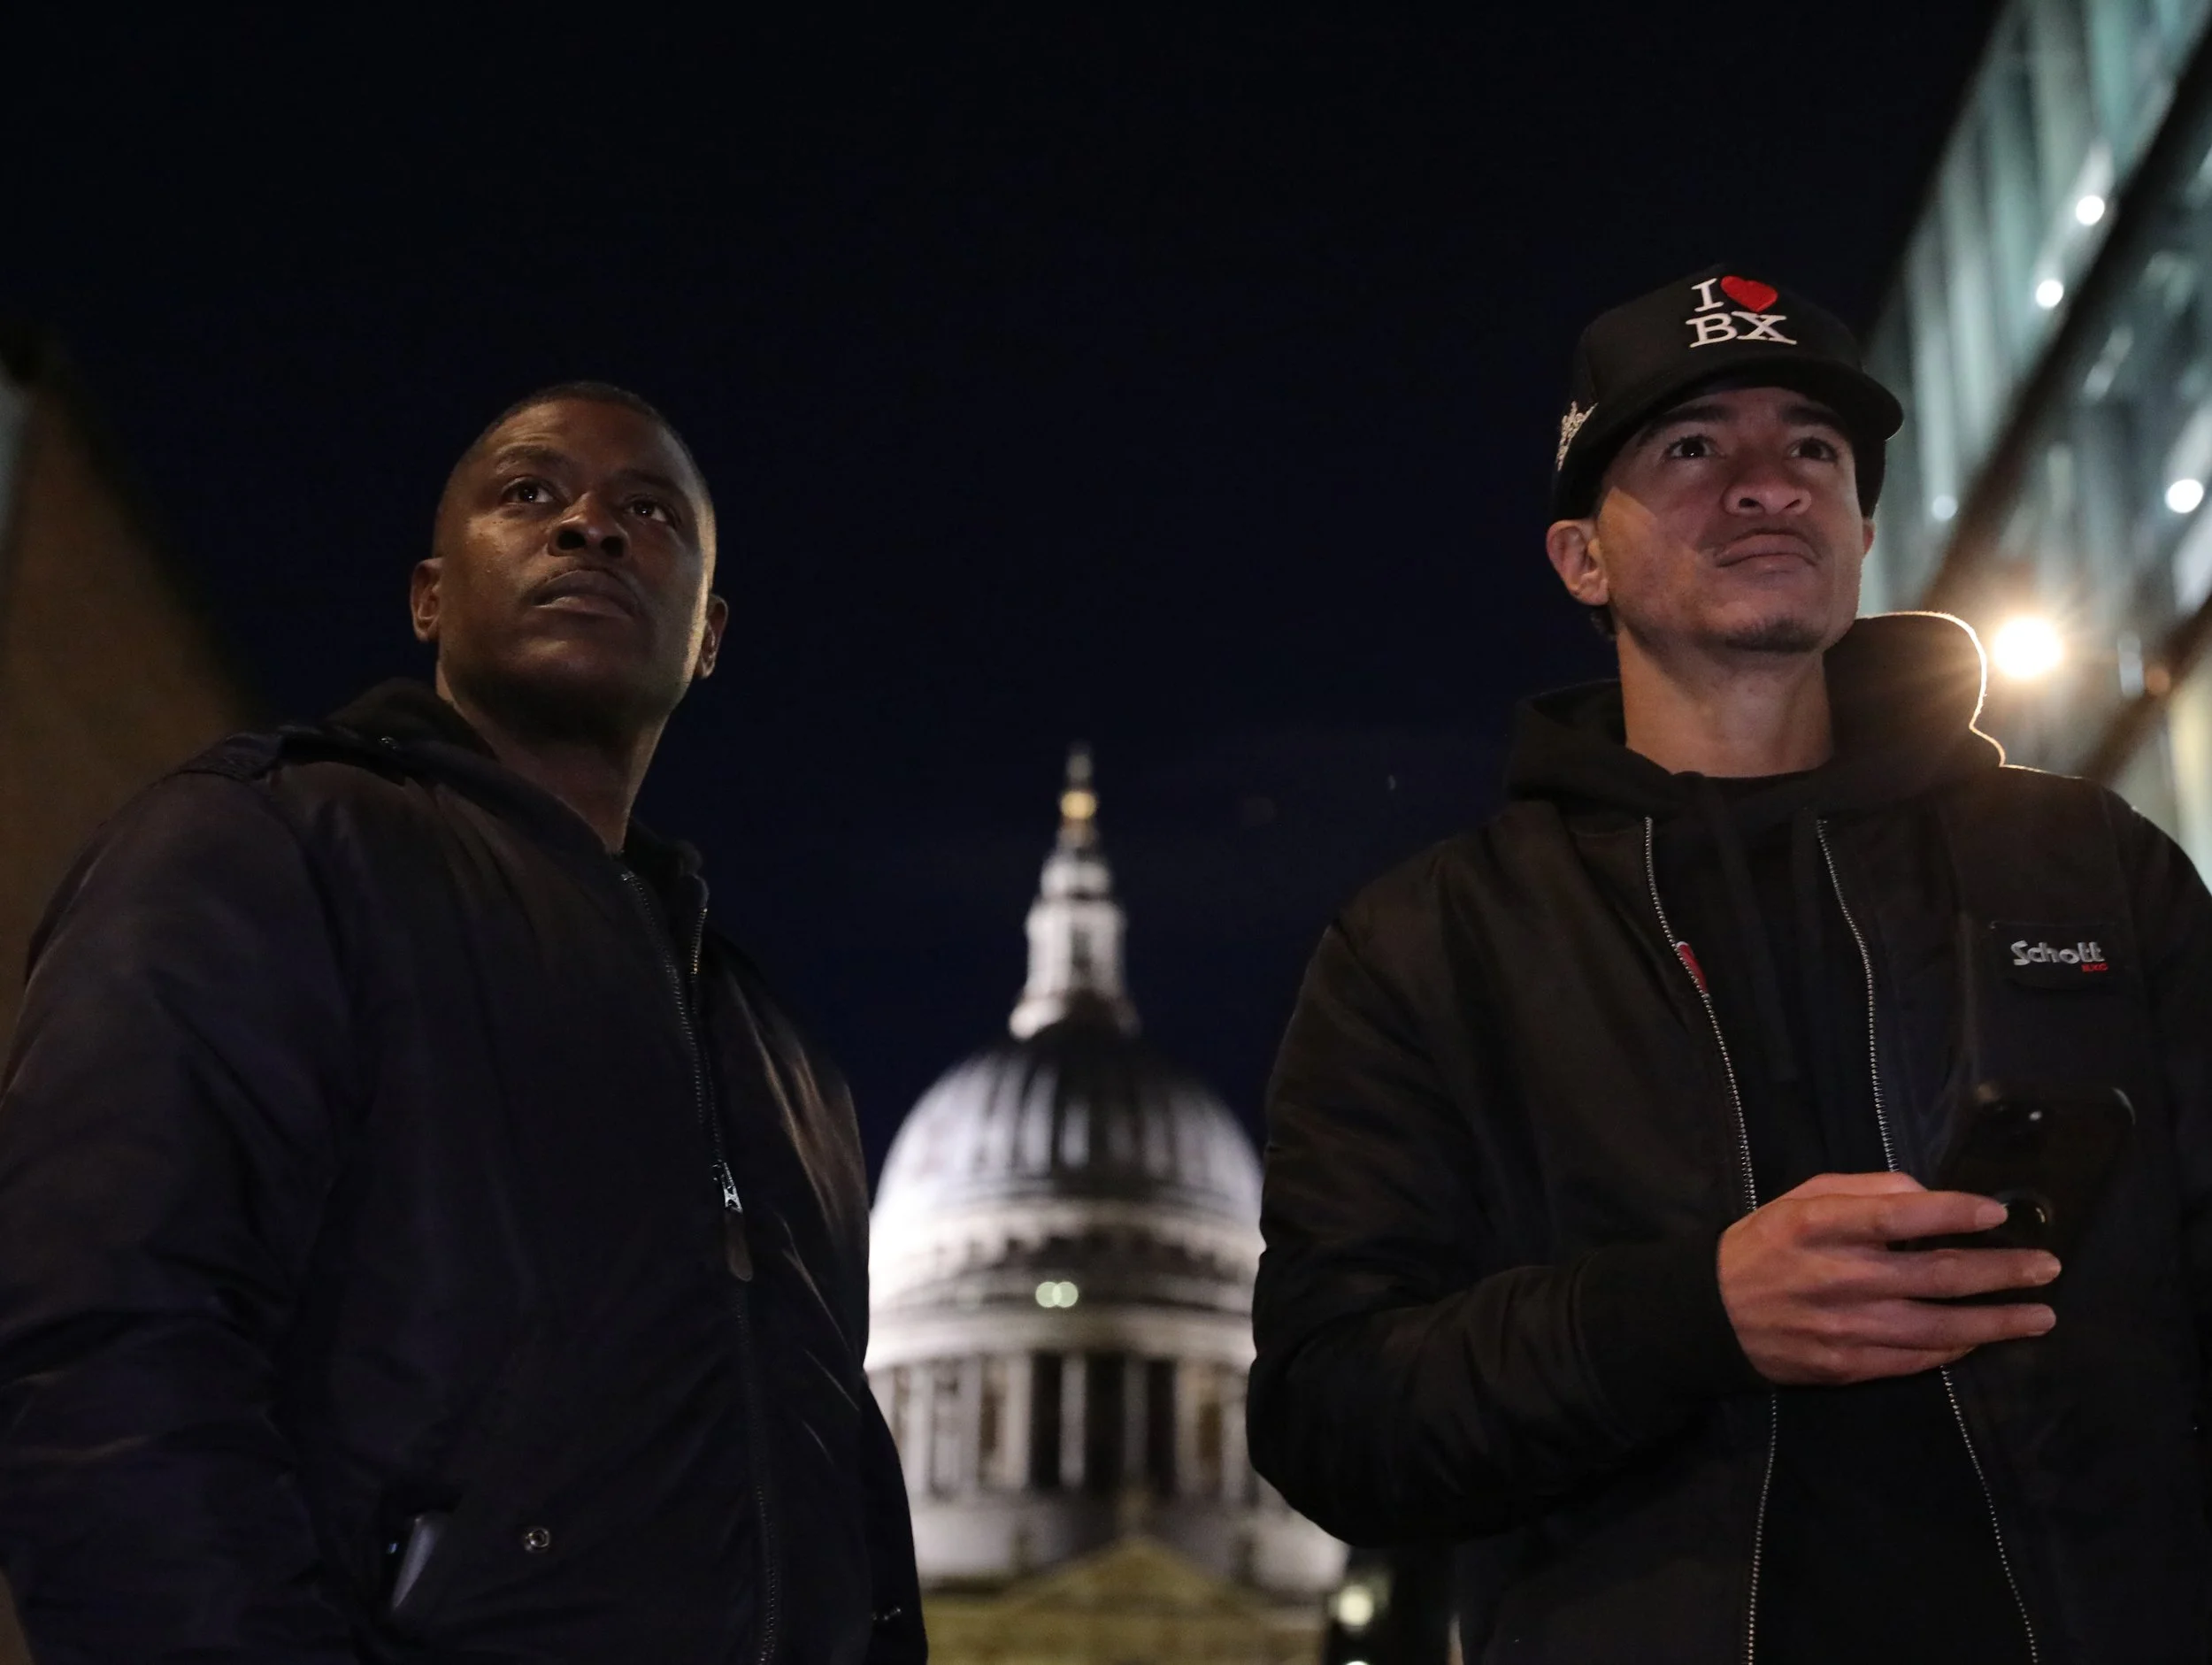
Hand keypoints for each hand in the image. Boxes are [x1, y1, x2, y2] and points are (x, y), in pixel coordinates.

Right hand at [1718, 1171, 2058, 1385]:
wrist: (1715, 1315)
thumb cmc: (1765, 1245)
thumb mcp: (1801, 1198)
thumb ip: (1863, 1190)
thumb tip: (1926, 1195)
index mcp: (1819, 1226)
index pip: (1896, 1216)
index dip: (1951, 1212)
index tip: (1997, 1211)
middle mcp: (1837, 1277)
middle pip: (1935, 1275)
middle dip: (2000, 1271)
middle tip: (2047, 1266)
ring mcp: (1845, 1328)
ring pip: (1939, 1327)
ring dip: (1997, 1321)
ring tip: (2041, 1315)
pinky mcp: (1848, 1366)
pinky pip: (1916, 1358)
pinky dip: (1957, 1347)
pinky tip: (1986, 1338)